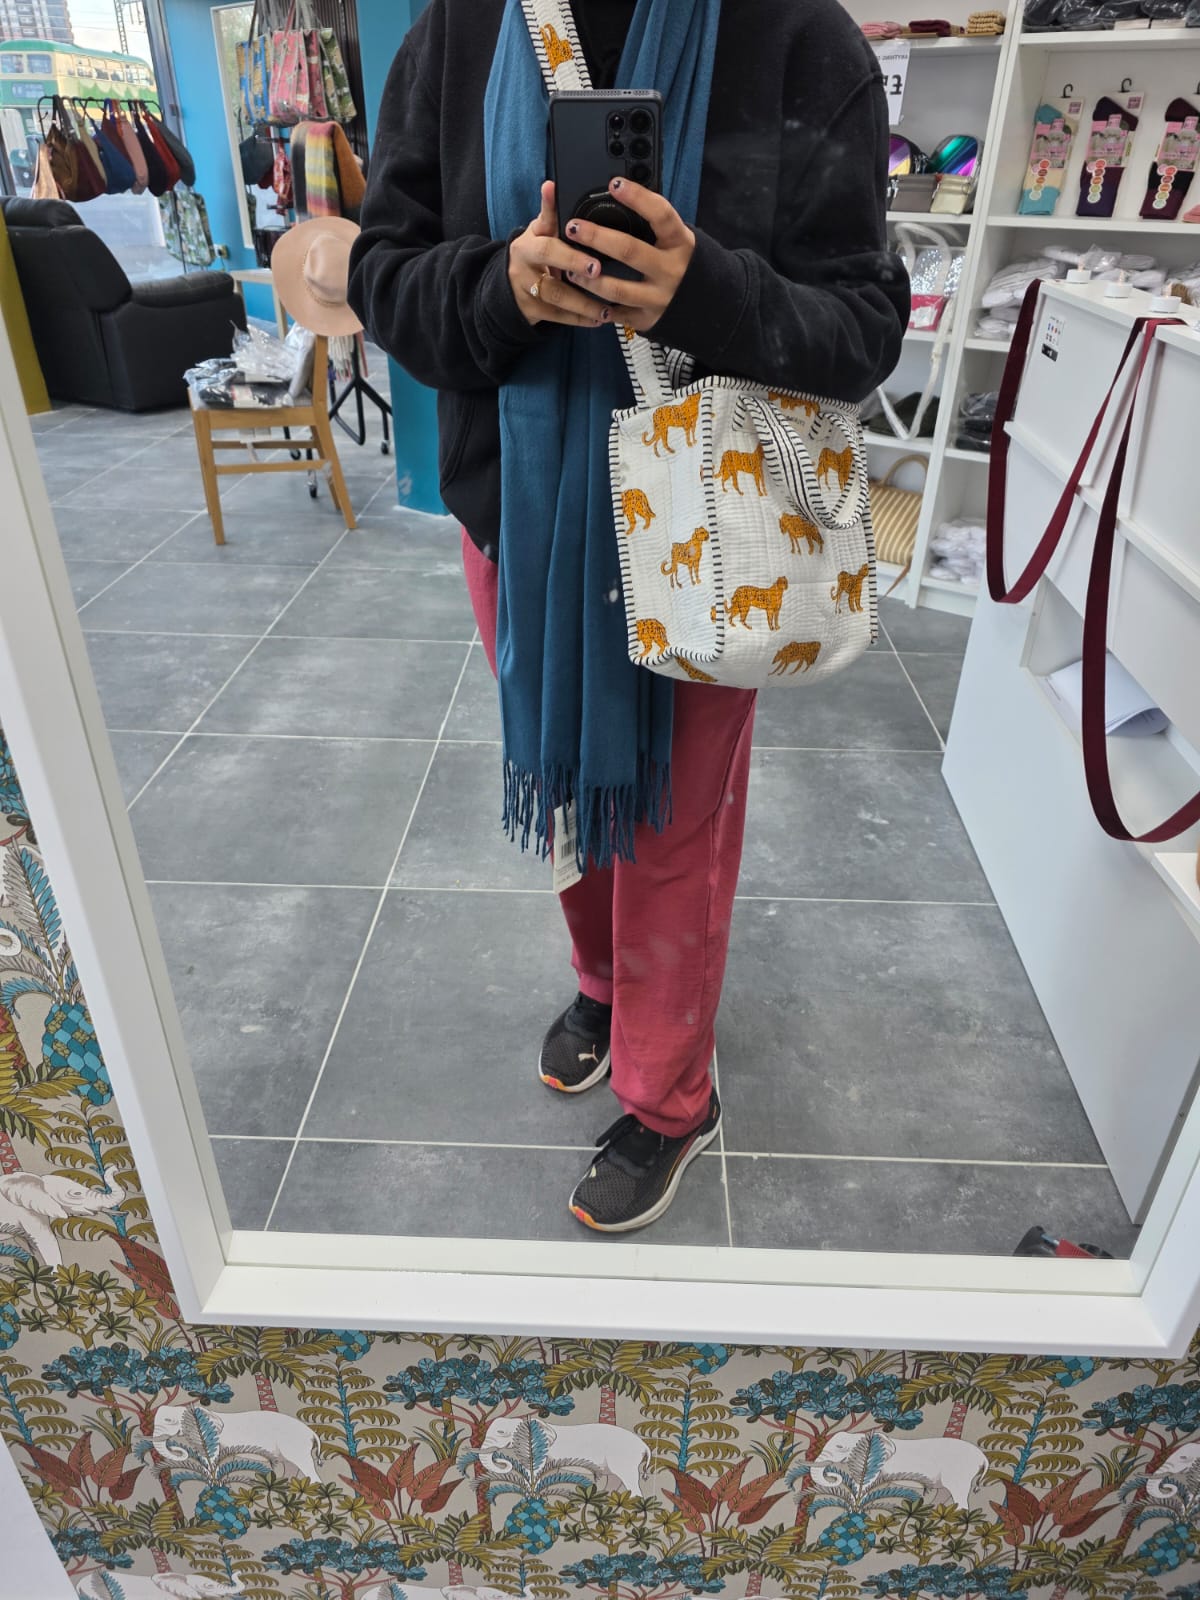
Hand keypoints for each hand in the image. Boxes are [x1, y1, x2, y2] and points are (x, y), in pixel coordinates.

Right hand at [508, 181, 613, 328]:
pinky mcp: (531, 310)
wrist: (508, 286)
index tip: (577, 228)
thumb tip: (551, 184)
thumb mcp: (539, 232)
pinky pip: (558, 317)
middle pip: (548, 260)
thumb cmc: (535, 254)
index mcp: (529, 240)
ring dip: (583, 303)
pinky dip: (580, 319)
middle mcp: (524, 262)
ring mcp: (526, 288)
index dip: (560, 230)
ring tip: (607, 308)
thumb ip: (550, 214)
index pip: (545, 231)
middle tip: (597, 269)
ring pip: (556, 296)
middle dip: (573, 263)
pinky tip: (599, 319)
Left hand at [562, 178, 695, 333]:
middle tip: (572, 227)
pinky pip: (616, 313)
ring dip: (588, 278)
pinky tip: (582, 295)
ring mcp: (659, 298)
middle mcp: (671, 270)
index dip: (637, 197)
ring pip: (617, 288)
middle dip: (596, 237)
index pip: (660, 214)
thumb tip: (620, 194)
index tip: (614, 184)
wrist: (708, 307)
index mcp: (680, 243)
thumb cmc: (682, 263)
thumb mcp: (676, 241)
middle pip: (629, 250)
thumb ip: (654, 225)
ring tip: (569, 268)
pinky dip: (596, 306)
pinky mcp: (648, 319)